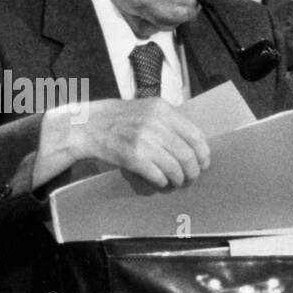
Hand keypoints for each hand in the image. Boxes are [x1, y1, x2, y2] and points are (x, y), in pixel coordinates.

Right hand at [36, 98, 209, 189]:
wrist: (88, 125)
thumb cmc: (120, 118)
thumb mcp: (147, 109)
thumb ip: (169, 122)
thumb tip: (194, 144)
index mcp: (163, 110)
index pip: (195, 135)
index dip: (203, 154)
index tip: (204, 163)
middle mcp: (155, 123)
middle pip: (187, 155)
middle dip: (193, 171)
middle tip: (191, 178)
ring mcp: (143, 140)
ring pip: (174, 167)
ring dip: (179, 179)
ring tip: (177, 182)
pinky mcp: (131, 156)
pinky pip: (157, 175)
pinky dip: (163, 182)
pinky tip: (161, 182)